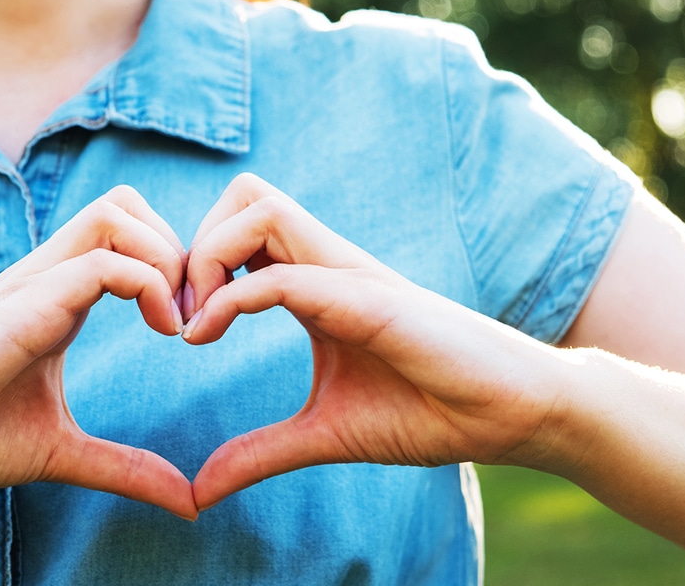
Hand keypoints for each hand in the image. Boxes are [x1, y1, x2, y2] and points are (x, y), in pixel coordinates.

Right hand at [0, 186, 197, 518]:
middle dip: (178, 247)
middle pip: (126, 204)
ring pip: (118, 212)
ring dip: (167, 257)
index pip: (127, 235)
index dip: (174, 268)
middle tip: (194, 316)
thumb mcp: (62, 452)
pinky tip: (160, 331)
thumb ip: (125, 468)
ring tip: (176, 323)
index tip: (193, 330)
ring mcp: (35, 282)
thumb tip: (187, 504)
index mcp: (58, 299)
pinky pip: (104, 260)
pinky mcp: (26, 301)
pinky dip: (149, 284)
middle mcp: (48, 277)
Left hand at [183, 174, 568, 510]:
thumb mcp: (322, 435)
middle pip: (242, 194)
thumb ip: (259, 453)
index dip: (194, 265)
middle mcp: (325, 264)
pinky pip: (283, 275)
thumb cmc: (426, 412)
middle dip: (193, 243)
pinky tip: (208, 338)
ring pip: (256, 206)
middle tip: (180, 313)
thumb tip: (200, 491)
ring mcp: (346, 273)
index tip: (178, 330)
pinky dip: (231, 299)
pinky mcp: (366, 298)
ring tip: (195, 323)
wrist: (505, 416)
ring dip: (206, 256)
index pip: (239, 229)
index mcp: (313, 283)